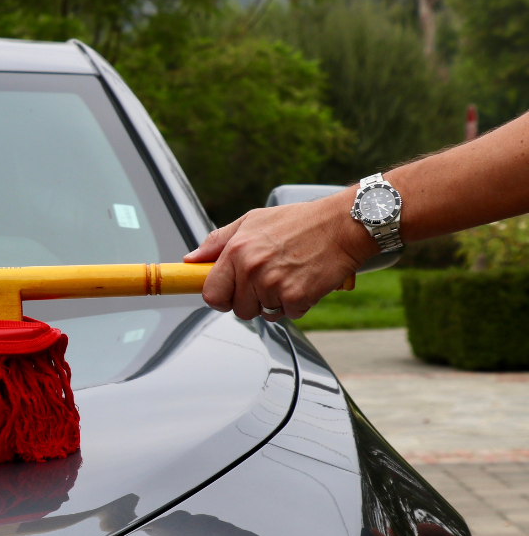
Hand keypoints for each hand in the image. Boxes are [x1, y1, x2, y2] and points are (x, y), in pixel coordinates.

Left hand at [183, 190, 377, 320]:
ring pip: (263, 313)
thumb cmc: (299, 221)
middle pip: (238, 309)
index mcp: (237, 250)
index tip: (227, 294)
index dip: (219, 297)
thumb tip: (191, 259)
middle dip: (251, 300)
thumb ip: (217, 241)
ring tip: (288, 276)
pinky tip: (303, 281)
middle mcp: (252, 269)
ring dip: (274, 302)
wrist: (343, 224)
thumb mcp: (252, 220)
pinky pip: (287, 314)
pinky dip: (296, 304)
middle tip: (268, 278)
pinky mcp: (297, 296)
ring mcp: (274, 285)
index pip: (211, 294)